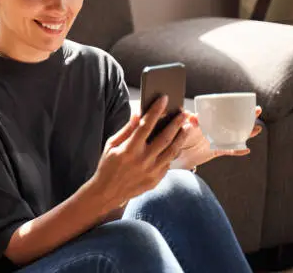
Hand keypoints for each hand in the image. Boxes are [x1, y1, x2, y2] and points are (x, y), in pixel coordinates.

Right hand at [89, 95, 192, 215]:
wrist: (107, 192)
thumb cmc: (107, 166)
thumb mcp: (111, 145)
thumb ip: (126, 130)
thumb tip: (137, 115)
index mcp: (130, 149)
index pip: (146, 125)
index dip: (156, 110)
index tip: (164, 99)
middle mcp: (143, 160)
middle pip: (165, 137)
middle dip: (176, 122)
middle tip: (183, 112)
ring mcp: (151, 171)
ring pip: (172, 151)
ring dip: (180, 137)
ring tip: (186, 127)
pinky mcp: (156, 180)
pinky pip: (168, 163)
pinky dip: (172, 152)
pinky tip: (175, 144)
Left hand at [171, 106, 262, 169]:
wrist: (180, 153)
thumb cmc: (182, 137)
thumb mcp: (185, 127)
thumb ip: (188, 121)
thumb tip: (190, 116)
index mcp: (212, 121)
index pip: (226, 112)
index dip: (237, 107)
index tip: (246, 101)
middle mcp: (218, 129)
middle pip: (237, 122)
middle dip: (248, 116)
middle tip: (257, 110)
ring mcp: (220, 140)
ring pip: (238, 135)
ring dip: (248, 132)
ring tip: (257, 128)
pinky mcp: (219, 150)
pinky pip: (231, 150)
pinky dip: (238, 150)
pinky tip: (246, 149)